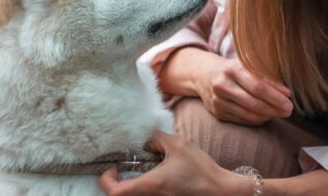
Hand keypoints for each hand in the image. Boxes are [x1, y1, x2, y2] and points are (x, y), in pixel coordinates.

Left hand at [99, 131, 247, 195]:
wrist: (220, 190)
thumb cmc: (201, 169)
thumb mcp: (178, 145)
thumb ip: (157, 138)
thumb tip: (144, 139)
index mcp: (151, 185)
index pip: (114, 191)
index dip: (107, 179)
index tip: (114, 166)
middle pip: (120, 195)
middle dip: (117, 180)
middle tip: (123, 165)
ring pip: (133, 194)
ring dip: (131, 182)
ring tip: (142, 166)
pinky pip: (146, 194)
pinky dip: (144, 184)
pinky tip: (155, 171)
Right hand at [194, 58, 292, 124]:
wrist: (203, 75)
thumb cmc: (233, 69)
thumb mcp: (247, 65)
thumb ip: (266, 77)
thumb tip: (286, 94)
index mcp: (233, 69)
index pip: (257, 86)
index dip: (275, 96)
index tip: (289, 102)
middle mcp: (223, 85)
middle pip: (254, 103)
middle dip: (274, 109)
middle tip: (288, 111)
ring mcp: (218, 100)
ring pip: (248, 114)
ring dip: (267, 116)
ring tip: (279, 114)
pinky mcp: (217, 112)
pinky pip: (242, 120)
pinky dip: (256, 119)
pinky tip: (265, 116)